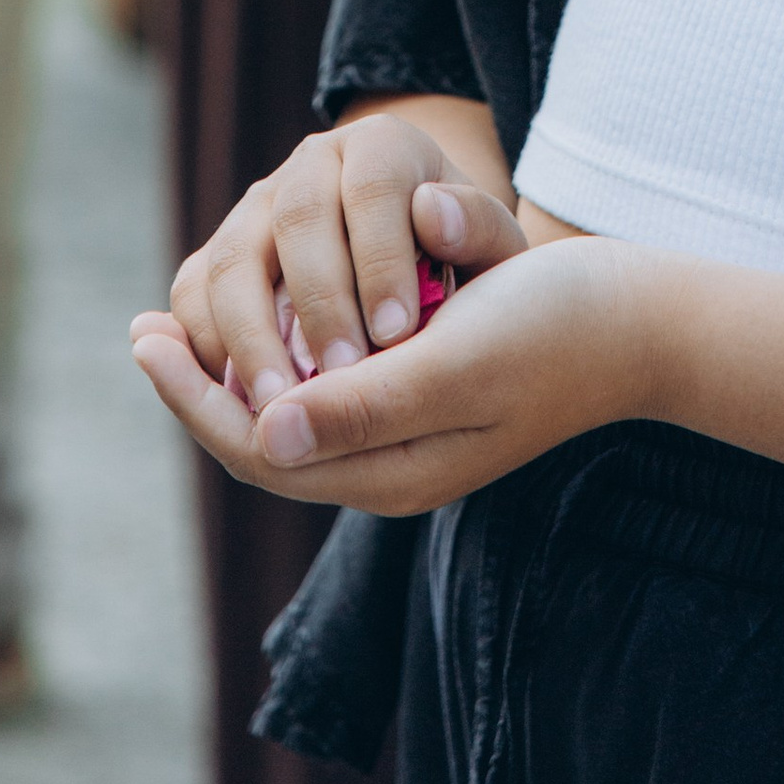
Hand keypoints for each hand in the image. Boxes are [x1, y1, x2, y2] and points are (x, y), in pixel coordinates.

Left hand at [135, 224, 654, 519]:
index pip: (262, 446)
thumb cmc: (554, 326)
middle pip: (267, 439)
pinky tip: (267, 315)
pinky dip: (289, 355)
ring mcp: (412, 434)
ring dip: (241, 372)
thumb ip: (363, 405)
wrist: (640, 321)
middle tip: (143, 330)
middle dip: (202, 386)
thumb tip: (263, 431)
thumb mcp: (456, 359)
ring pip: (297, 414)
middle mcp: (393, 464)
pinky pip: (333, 389)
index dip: (195, 394)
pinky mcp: (428, 397)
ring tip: (185, 325)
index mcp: (394, 468)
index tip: (144, 337)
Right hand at [167, 114, 526, 421]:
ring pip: (231, 257)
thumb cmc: (465, 261)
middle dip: (317, 303)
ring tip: (278, 406)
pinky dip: (201, 346)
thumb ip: (478, 229)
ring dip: (249, 336)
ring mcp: (257, 207)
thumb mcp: (494, 247)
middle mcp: (310, 165)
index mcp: (381, 145)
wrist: (423, 254)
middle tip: (342, 377)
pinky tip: (229, 400)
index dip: (379, 260)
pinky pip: (193, 294)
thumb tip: (433, 214)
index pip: (372, 189)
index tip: (398, 335)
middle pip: (295, 219)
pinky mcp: (220, 254)